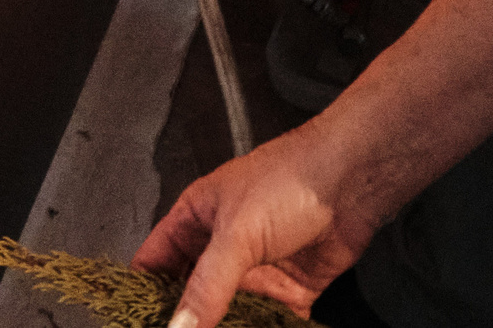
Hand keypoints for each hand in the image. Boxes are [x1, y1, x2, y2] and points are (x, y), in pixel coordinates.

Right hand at [133, 122, 370, 327]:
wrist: (351, 180)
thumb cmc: (290, 178)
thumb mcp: (237, 234)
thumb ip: (206, 286)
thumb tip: (179, 327)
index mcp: (196, 219)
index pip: (155, 262)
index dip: (143, 292)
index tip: (140, 320)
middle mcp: (223, 246)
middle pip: (192, 294)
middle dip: (187, 319)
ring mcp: (256, 269)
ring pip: (230, 313)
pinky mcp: (289, 288)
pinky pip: (270, 322)